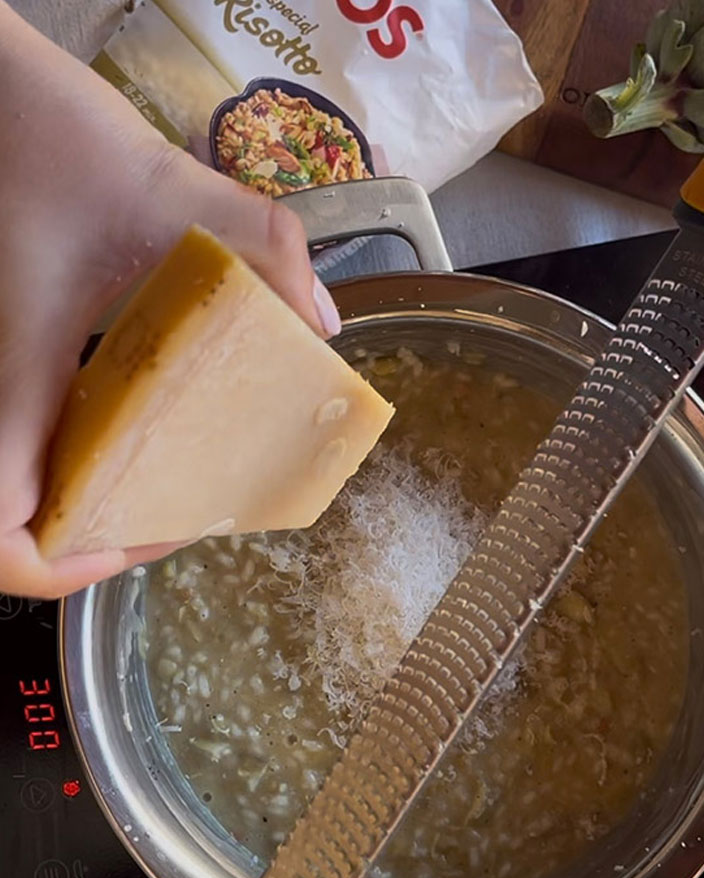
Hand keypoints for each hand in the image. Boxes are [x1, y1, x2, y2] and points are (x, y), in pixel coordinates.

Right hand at [0, 3, 339, 599]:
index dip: (65, 567)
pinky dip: (72, 451)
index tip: (145, 535)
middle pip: (9, 528)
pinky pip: (28, 436)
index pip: (1, 532)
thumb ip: (259, 244)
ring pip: (16, 485)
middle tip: (168, 510)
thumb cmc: (37, 133)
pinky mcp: (10, 354)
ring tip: (161, 474)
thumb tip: (322, 321)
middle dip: (88, 540)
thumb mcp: (161, 188)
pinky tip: (133, 414)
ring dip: (80, 501)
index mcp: (13, 381)